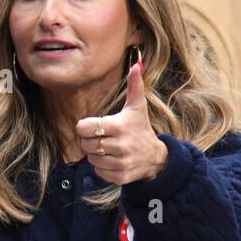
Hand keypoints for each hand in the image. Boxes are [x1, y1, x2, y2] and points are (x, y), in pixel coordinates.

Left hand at [76, 61, 168, 184]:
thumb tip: (137, 64)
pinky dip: (101, 167)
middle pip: (86, 144)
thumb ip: (134, 86)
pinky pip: (97, 172)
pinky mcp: (120, 176)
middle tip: (101, 138)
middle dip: (90, 141)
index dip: (85, 127)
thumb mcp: (138, 107)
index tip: (93, 126)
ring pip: (91, 159)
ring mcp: (121, 162)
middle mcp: (121, 145)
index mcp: (120, 126)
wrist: (155, 158)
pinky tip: (112, 160)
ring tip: (108, 149)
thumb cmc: (140, 129)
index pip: (85, 127)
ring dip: (95, 155)